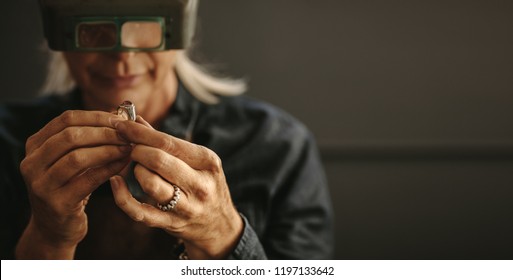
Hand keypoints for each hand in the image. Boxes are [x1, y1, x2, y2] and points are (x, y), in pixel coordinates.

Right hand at [17, 110, 130, 257]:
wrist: (55, 228)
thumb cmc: (71, 185)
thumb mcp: (73, 158)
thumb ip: (90, 136)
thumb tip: (121, 114)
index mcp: (35, 145)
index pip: (66, 119)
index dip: (97, 117)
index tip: (122, 120)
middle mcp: (31, 163)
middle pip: (71, 136)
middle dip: (104, 133)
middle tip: (129, 134)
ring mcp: (41, 184)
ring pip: (78, 157)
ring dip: (108, 150)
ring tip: (129, 148)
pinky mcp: (57, 203)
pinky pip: (88, 180)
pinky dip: (109, 169)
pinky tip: (124, 164)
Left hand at [110, 117, 243, 258]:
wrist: (219, 225)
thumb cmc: (205, 184)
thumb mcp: (198, 160)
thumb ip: (167, 141)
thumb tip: (136, 120)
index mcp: (207, 161)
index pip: (169, 143)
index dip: (141, 133)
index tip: (122, 125)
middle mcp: (200, 184)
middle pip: (158, 160)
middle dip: (137, 150)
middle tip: (129, 147)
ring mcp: (186, 206)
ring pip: (150, 183)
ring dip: (135, 171)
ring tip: (137, 167)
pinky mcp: (171, 223)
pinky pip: (139, 211)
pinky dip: (122, 196)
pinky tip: (115, 182)